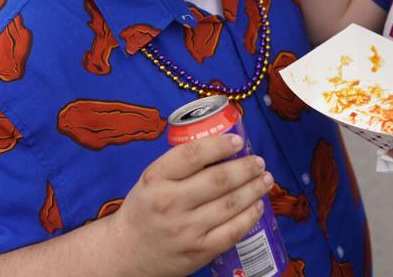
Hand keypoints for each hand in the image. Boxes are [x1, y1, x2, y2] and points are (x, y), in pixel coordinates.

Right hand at [109, 134, 271, 276]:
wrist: (127, 252)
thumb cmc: (144, 209)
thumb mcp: (151, 180)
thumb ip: (180, 166)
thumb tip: (222, 148)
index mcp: (156, 179)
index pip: (192, 155)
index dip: (219, 145)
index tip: (238, 140)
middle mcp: (170, 203)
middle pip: (218, 180)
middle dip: (245, 168)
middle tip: (259, 162)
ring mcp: (185, 229)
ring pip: (229, 205)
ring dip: (253, 190)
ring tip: (265, 179)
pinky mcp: (198, 251)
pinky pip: (231, 232)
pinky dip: (249, 217)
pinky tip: (257, 206)